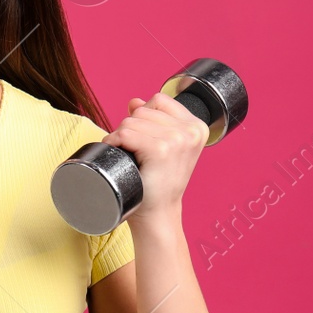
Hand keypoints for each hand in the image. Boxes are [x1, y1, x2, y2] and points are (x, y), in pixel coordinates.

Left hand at [101, 93, 208, 224]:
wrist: (158, 212)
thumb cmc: (159, 181)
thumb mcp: (164, 146)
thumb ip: (153, 120)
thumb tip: (135, 101)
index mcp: (197, 127)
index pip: (159, 99)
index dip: (144, 115)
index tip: (145, 138)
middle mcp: (191, 131)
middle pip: (143, 109)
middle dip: (131, 126)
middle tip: (135, 151)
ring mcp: (177, 140)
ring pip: (131, 120)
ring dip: (121, 135)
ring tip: (129, 154)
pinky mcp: (161, 151)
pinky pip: (126, 133)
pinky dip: (114, 141)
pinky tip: (119, 153)